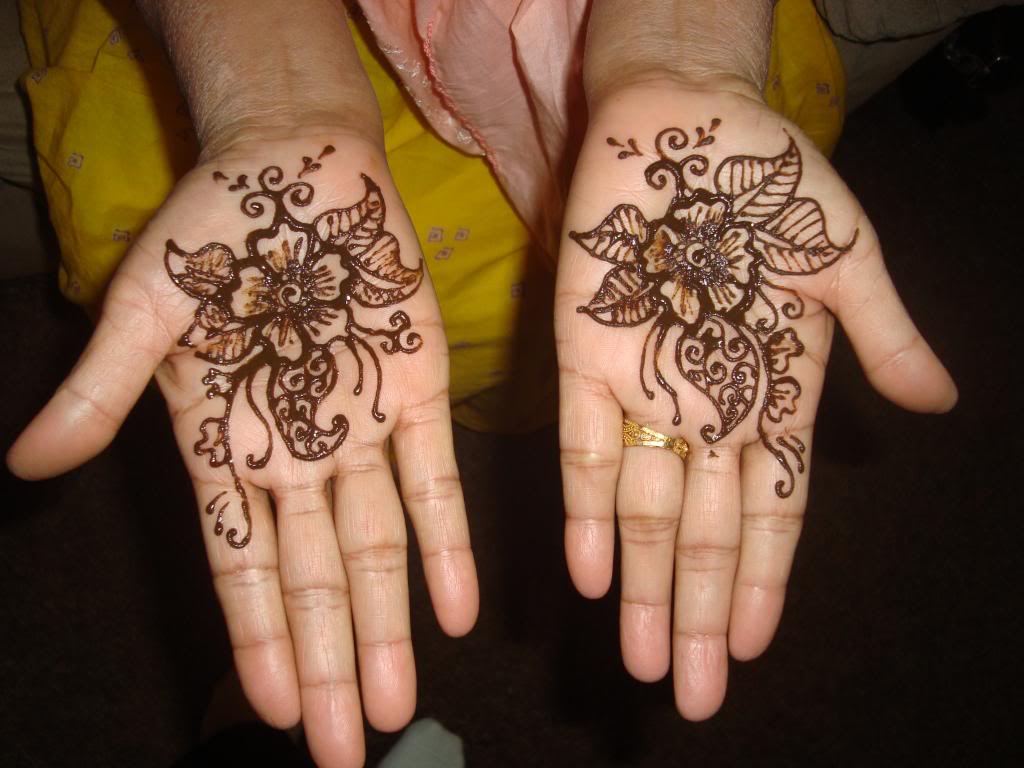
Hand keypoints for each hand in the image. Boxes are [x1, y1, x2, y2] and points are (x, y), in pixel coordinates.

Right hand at [8, 135, 477, 766]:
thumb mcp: (143, 309)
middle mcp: (298, 453)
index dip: (258, 638)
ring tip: (396, 706)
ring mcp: (361, 426)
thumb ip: (98, 389)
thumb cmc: (212, 231)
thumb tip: (25, 463)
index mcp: (226, 444)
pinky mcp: (418, 389)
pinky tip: (455, 609)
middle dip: (328, 664)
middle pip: (314, 578)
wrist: (294, 165)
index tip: (273, 713)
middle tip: (343, 750)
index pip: (242, 565)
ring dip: (388, 626)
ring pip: (376, 546)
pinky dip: (446, 542)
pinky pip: (434, 478)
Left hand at [556, 83, 955, 718]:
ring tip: (643, 659)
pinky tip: (591, 573)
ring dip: (646, 587)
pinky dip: (586, 510)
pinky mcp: (583, 359)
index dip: (766, 582)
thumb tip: (941, 402)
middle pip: (708, 534)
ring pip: (645, 511)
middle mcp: (706, 409)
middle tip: (693, 695)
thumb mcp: (847, 260)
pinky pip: (582, 449)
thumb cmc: (772, 185)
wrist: (686, 119)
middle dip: (702, 614)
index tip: (756, 649)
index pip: (774, 512)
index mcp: (773, 395)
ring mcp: (643, 389)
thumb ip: (886, 337)